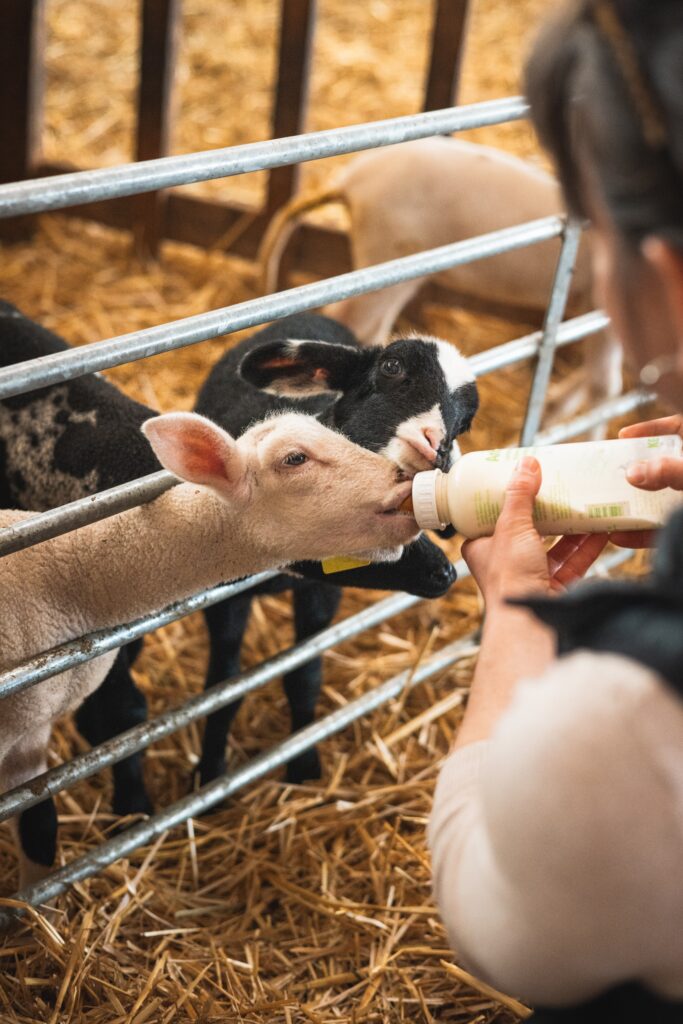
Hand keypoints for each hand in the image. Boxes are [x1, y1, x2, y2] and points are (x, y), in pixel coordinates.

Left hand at [462, 456, 607, 606]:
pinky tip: (602, 530)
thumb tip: (526, 464)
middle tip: (562, 489)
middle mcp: (505, 562)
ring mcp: (531, 575)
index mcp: (483, 547)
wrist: (528, 621)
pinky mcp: (555, 587)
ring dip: (572, 527)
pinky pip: (573, 561)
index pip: (493, 517)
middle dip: (548, 511)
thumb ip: (520, 496)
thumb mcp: (511, 527)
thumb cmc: (509, 578)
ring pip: (554, 546)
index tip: (525, 481)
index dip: (509, 500)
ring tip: (586, 505)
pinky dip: (587, 546)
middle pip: (529, 530)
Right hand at [610, 415, 682, 547]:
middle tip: (609, 474)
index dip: (650, 430)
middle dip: (635, 472)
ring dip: (633, 507)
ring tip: (605, 508)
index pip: (677, 429)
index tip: (623, 436)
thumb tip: (633, 473)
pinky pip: (662, 531)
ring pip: (660, 502)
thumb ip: (669, 472)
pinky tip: (620, 537)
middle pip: (661, 467)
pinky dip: (643, 535)